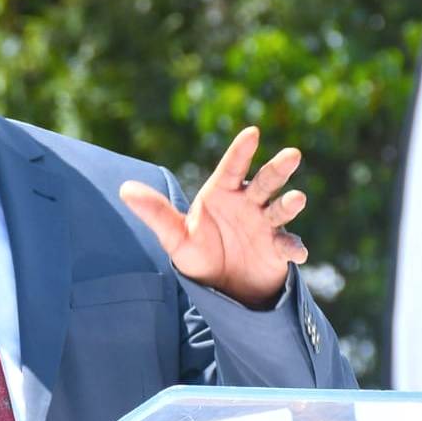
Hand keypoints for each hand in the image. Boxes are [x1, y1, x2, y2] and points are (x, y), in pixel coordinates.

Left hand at [119, 126, 307, 307]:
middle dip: (278, 169)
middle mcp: (248, 204)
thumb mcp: (175, 237)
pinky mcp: (277, 249)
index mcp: (223, 193)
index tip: (252, 132)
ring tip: (297, 199)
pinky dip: (293, 248)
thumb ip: (155, 213)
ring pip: (280, 209)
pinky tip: (295, 254)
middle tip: (292, 154)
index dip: (242, 151)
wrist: (220, 288)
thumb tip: (124, 189)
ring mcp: (266, 225)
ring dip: (289, 204)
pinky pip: (287, 246)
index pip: (233, 168)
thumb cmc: (198, 254)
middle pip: (265, 182)